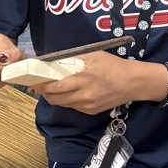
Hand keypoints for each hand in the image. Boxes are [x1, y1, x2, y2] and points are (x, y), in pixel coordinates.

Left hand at [30, 50, 145, 114]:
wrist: (133, 83)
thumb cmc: (112, 65)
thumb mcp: (93, 56)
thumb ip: (73, 58)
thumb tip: (54, 60)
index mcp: (83, 80)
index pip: (55, 87)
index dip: (42, 85)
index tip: (34, 80)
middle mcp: (84, 96)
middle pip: (55, 99)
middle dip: (44, 92)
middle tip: (39, 85)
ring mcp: (87, 106)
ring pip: (62, 104)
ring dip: (54, 97)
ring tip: (51, 88)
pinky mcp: (90, 112)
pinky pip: (72, 106)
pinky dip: (66, 100)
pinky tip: (68, 92)